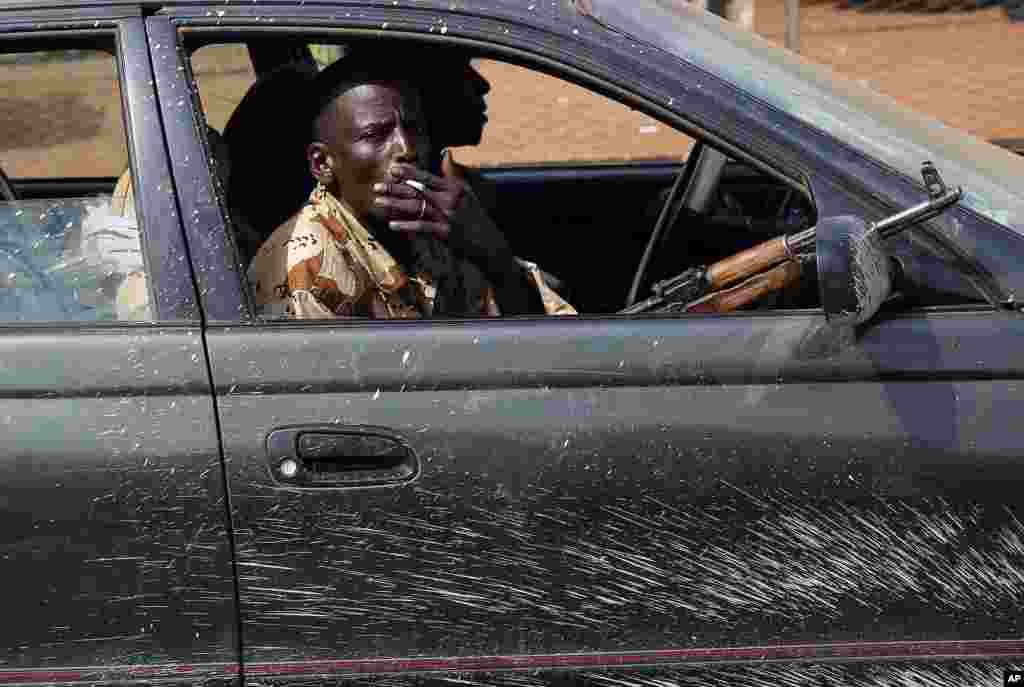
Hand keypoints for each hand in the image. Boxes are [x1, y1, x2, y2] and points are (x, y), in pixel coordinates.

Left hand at [372, 151, 511, 268]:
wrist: (490, 244)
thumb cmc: (476, 218)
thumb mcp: (468, 193)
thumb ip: (453, 174)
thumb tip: (446, 153)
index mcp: (455, 188)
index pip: (427, 177)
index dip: (408, 172)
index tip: (392, 169)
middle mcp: (451, 200)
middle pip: (417, 190)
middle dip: (395, 187)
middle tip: (377, 186)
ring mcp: (448, 216)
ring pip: (416, 207)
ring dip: (395, 204)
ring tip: (378, 202)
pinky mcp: (446, 233)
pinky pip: (421, 227)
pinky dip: (406, 225)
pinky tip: (392, 225)